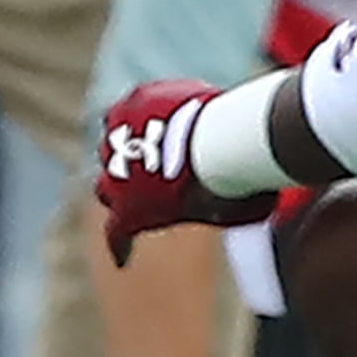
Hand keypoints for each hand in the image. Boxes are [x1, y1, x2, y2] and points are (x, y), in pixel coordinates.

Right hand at [97, 79, 268, 266]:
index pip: (116, 235)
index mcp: (128, 213)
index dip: (120, 246)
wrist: (220, 143)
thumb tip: (250, 207)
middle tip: (143, 184)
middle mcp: (113, 176)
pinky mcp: (136, 99)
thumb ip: (218, 214)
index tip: (124, 257)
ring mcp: (119, 135)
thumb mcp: (223, 214)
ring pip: (112, 141)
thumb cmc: (225, 188)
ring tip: (149, 139)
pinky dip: (144, 109)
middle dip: (120, 186)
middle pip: (105, 187)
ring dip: (126, 144)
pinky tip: (163, 107)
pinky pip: (133, 105)